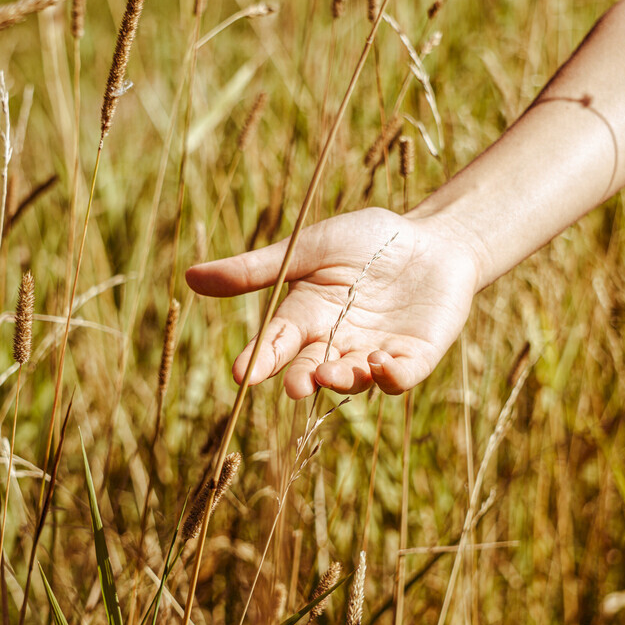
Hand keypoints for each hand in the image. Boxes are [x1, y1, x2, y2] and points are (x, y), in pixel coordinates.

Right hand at [185, 207, 480, 397]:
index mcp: (306, 316)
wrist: (433, 238)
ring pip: (354, 377)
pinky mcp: (415, 356)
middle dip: (304, 378)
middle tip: (297, 386)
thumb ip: (257, 269)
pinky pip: (400, 376)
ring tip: (334, 373)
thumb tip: (190, 278)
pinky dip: (391, 377)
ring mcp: (375, 352)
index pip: (278, 341)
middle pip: (313, 367)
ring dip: (344, 379)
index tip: (242, 374)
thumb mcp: (310, 248)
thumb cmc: (367, 240)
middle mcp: (337, 342)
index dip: (260, 358)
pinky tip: (382, 365)